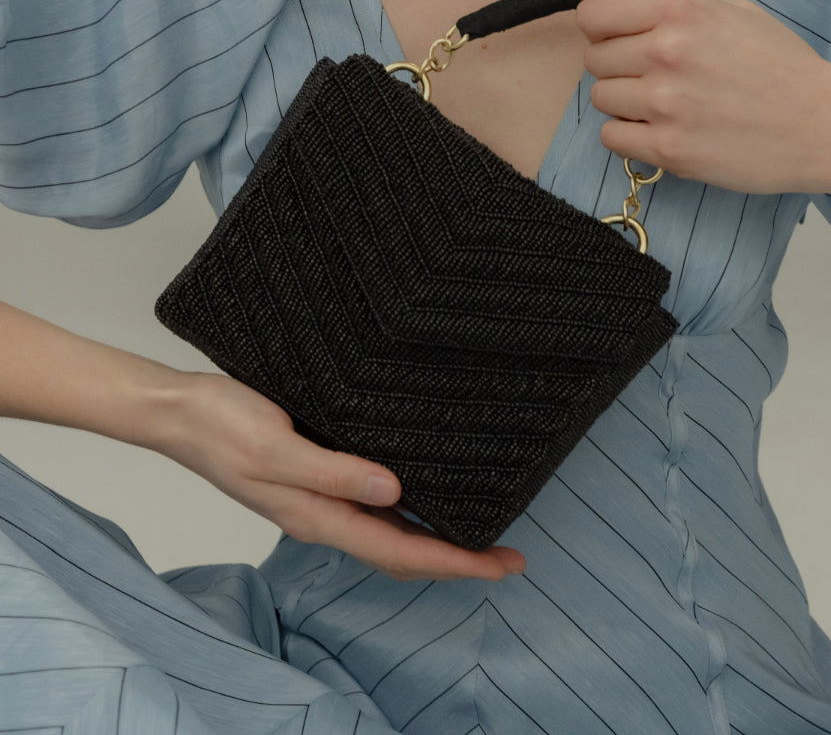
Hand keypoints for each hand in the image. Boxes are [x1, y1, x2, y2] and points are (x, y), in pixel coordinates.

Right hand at [155, 371, 525, 581]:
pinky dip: (406, 514)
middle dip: (456, 560)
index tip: (500, 564)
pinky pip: (370, 508)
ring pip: (388, 534)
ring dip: (435, 540)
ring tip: (479, 534)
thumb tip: (395, 493)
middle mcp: (321, 514)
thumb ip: (333, 472)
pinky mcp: (313, 476)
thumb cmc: (220, 424)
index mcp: (315, 515)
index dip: (454, 562)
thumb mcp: (275, 446)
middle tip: (508, 557)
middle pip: (400, 552)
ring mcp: (316, 499)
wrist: (178, 411)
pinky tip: (422, 496)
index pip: (399, 550)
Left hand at [576, 0, 830, 195]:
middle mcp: (666, 52)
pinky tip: (662, 130)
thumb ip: (666, 4)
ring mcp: (664, 103)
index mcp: (681, 10)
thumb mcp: (732, 14)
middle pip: (594, 60)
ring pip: (600, 99)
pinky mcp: (668, 148)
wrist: (824, 125)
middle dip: (615, 68)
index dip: (600, 30)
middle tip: (651, 78)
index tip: (616, 41)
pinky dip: (629, 137)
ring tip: (662, 106)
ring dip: (623, 103)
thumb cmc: (781, 66)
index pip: (592, 15)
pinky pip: (612, 138)